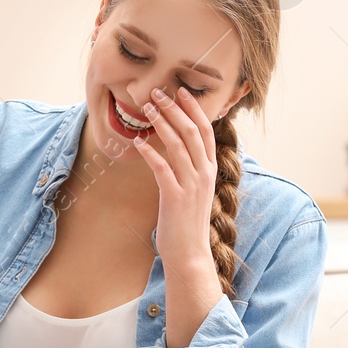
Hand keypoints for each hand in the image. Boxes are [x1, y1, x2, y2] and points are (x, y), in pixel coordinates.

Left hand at [132, 87, 224, 347]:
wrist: (189, 256)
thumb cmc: (186, 224)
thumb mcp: (192, 192)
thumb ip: (188, 170)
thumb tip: (172, 149)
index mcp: (210, 171)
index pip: (207, 131)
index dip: (194, 109)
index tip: (181, 91)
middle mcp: (204, 174)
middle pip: (192, 132)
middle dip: (175, 109)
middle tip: (158, 92)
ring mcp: (192, 185)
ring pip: (178, 145)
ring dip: (161, 124)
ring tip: (146, 108)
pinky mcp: (176, 197)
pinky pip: (163, 168)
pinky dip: (150, 152)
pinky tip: (138, 142)